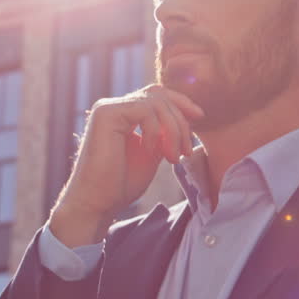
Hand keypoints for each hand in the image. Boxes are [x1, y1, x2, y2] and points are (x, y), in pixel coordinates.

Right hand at [49, 84, 203, 246]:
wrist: (98, 203)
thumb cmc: (121, 184)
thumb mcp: (152, 153)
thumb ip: (163, 134)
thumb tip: (184, 119)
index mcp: (123, 115)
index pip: (157, 96)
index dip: (181, 103)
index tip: (200, 118)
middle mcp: (114, 107)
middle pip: (159, 94)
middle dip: (180, 119)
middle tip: (186, 150)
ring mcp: (108, 108)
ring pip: (155, 102)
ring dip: (172, 130)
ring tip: (173, 158)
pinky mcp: (106, 114)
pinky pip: (144, 109)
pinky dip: (155, 131)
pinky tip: (152, 151)